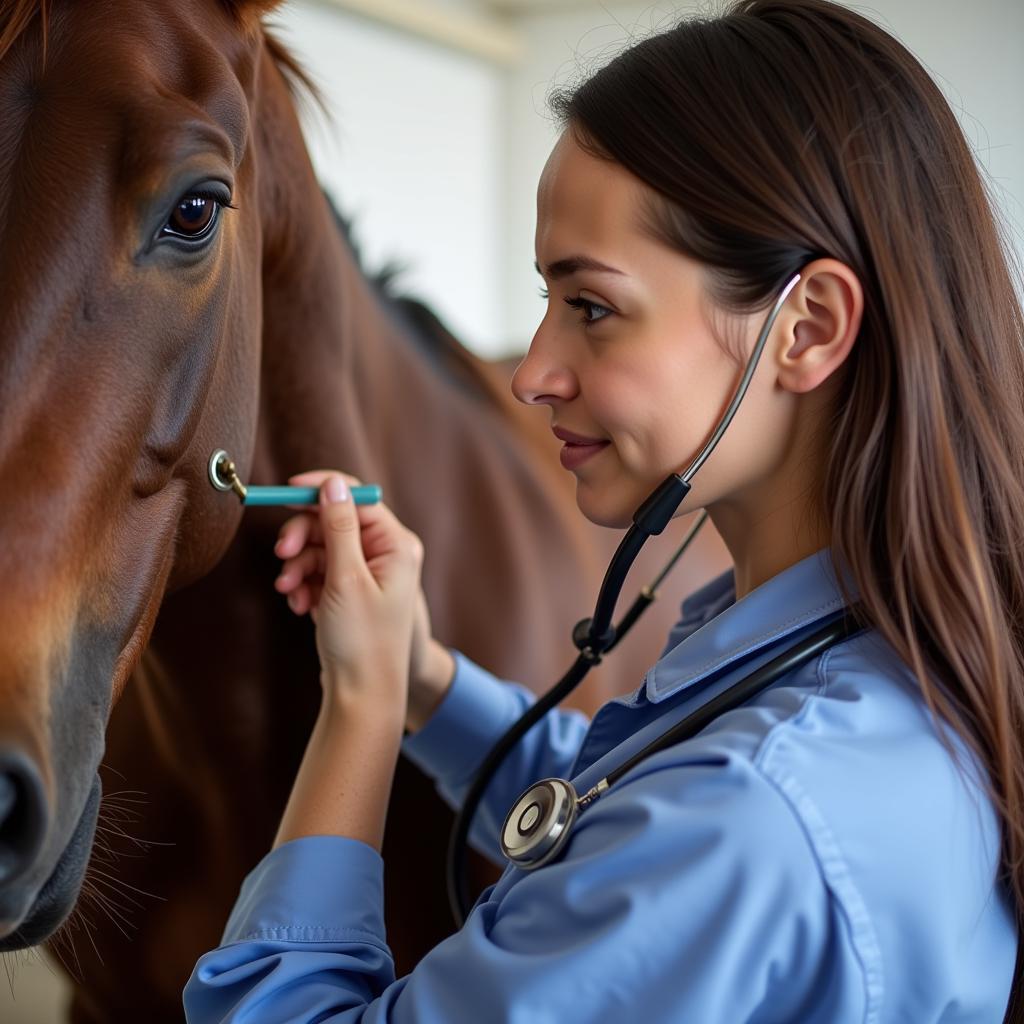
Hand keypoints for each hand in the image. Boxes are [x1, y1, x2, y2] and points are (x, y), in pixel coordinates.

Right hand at [273, 470, 422, 707]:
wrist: (362, 696)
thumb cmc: (362, 640)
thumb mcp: (346, 577)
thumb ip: (338, 527)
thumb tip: (332, 484)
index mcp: (396, 545)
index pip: (357, 498)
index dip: (321, 491)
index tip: (288, 491)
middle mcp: (385, 555)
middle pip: (334, 522)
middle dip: (303, 538)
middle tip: (280, 553)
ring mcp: (367, 575)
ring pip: (321, 550)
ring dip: (298, 567)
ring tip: (289, 591)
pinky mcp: (349, 594)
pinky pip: (320, 574)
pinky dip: (304, 585)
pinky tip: (299, 606)